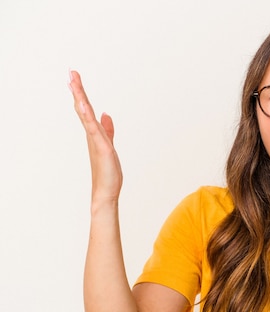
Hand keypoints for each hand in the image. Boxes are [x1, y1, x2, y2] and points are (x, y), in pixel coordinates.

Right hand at [69, 71, 122, 204]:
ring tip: (74, 82)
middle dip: (78, 90)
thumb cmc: (107, 172)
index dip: (81, 94)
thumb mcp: (108, 144)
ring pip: (86, 115)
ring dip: (81, 98)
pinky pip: (93, 129)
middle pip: (83, 108)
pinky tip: (84, 105)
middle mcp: (92, 135)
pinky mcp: (102, 147)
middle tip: (71, 72)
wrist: (106, 191)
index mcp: (94, 133)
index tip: (75, 78)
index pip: (86, 109)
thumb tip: (106, 115)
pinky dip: (88, 116)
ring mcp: (95, 140)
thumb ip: (107, 129)